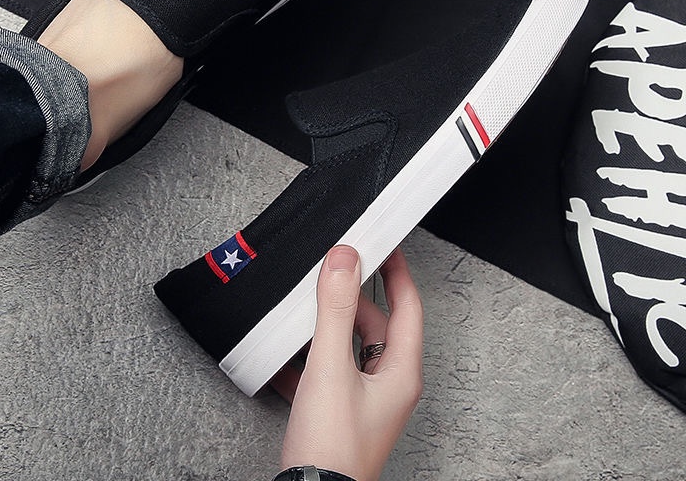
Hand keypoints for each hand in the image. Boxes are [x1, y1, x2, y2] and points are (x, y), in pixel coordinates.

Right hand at [273, 245, 423, 480]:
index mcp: (400, 372)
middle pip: (377, 325)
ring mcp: (365, 400)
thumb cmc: (331, 448)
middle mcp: (388, 385)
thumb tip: (345, 261)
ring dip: (329, 328)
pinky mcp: (341, 412)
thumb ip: (337, 311)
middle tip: (332, 273)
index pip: (408, 306)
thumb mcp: (331, 367)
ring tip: (305, 312)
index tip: (386, 245)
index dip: (397, 273)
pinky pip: (329, 372)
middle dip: (352, 299)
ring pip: (351, 348)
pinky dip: (310, 358)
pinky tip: (286, 357)